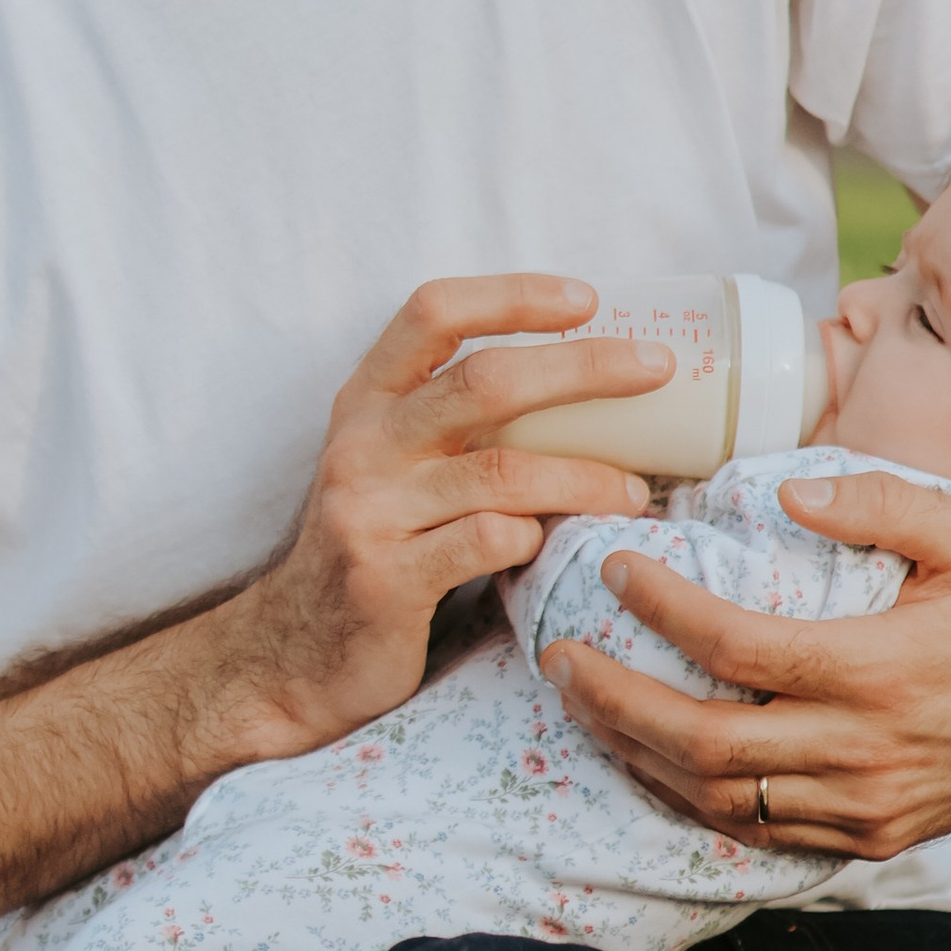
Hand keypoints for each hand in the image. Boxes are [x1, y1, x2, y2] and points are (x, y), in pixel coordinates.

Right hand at [219, 276, 672, 755]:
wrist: (294, 655)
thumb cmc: (377, 548)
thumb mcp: (397, 467)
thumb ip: (458, 426)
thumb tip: (587, 385)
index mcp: (367, 401)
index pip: (433, 313)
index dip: (512, 296)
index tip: (588, 299)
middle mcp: (363, 445)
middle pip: (485, 381)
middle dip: (583, 367)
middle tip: (656, 369)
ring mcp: (371, 511)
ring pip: (502, 472)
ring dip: (587, 476)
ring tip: (637, 490)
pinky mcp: (387, 579)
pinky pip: (487, 543)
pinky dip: (537, 538)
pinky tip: (559, 545)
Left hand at [541, 470, 950, 855]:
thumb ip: (880, 501)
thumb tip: (786, 487)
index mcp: (879, 669)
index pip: (735, 646)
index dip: (660, 608)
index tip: (616, 567)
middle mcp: (861, 750)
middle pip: (702, 742)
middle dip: (614, 700)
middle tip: (560, 658)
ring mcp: (861, 806)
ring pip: (716, 799)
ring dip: (636, 755)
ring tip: (585, 706)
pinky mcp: (865, 840)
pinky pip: (753, 833)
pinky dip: (688, 799)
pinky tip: (649, 759)